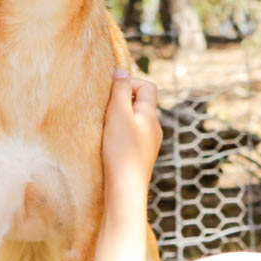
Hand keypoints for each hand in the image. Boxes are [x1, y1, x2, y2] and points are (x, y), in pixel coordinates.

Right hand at [101, 69, 160, 202]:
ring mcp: (149, 144)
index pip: (148, 86)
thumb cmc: (121, 150)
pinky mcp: (141, 158)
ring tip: (105, 129)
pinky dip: (122, 135)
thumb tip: (121, 71)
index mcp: (151, 115)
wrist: (126, 189)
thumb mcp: (117, 114)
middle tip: (106, 111)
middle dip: (124, 101)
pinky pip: (133, 137)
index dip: (130, 83)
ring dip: (121, 120)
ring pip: (137, 122)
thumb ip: (120, 91)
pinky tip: (109, 145)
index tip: (112, 93)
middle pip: (142, 104)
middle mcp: (154, 128)